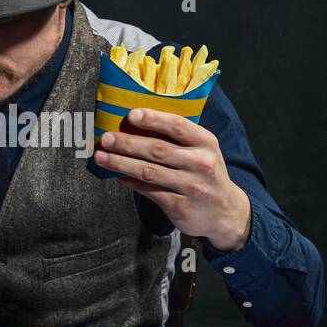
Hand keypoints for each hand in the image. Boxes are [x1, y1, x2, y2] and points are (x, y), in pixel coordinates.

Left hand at [94, 107, 252, 251]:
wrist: (225, 212)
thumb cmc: (206, 173)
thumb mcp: (203, 151)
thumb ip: (179, 138)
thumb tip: (136, 124)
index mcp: (206, 143)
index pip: (178, 126)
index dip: (153, 119)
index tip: (131, 115)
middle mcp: (200, 163)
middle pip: (157, 150)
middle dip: (128, 143)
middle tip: (106, 138)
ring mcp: (190, 186)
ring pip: (149, 172)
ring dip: (121, 163)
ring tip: (102, 156)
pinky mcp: (179, 206)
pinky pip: (148, 190)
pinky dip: (130, 182)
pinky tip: (116, 175)